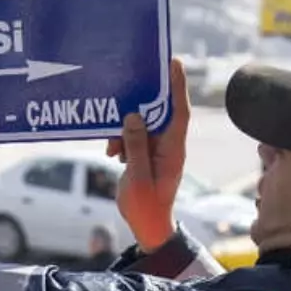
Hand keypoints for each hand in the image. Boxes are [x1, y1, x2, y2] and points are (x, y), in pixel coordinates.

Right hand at [108, 58, 191, 251]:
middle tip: (131, 82)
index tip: (174, 62)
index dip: (177, 86)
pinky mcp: (145, 155)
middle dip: (142, 101)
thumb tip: (134, 116)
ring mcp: (157, 149)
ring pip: (141, 124)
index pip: (179, 111)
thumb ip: (136, 146)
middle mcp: (168, 145)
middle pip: (158, 112)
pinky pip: (133, 137)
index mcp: (173, 149)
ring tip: (113, 146)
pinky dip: (121, 140)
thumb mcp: (139, 178)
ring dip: (124, 129)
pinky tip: (111, 153)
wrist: (148, 227)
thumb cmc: (147, 207)